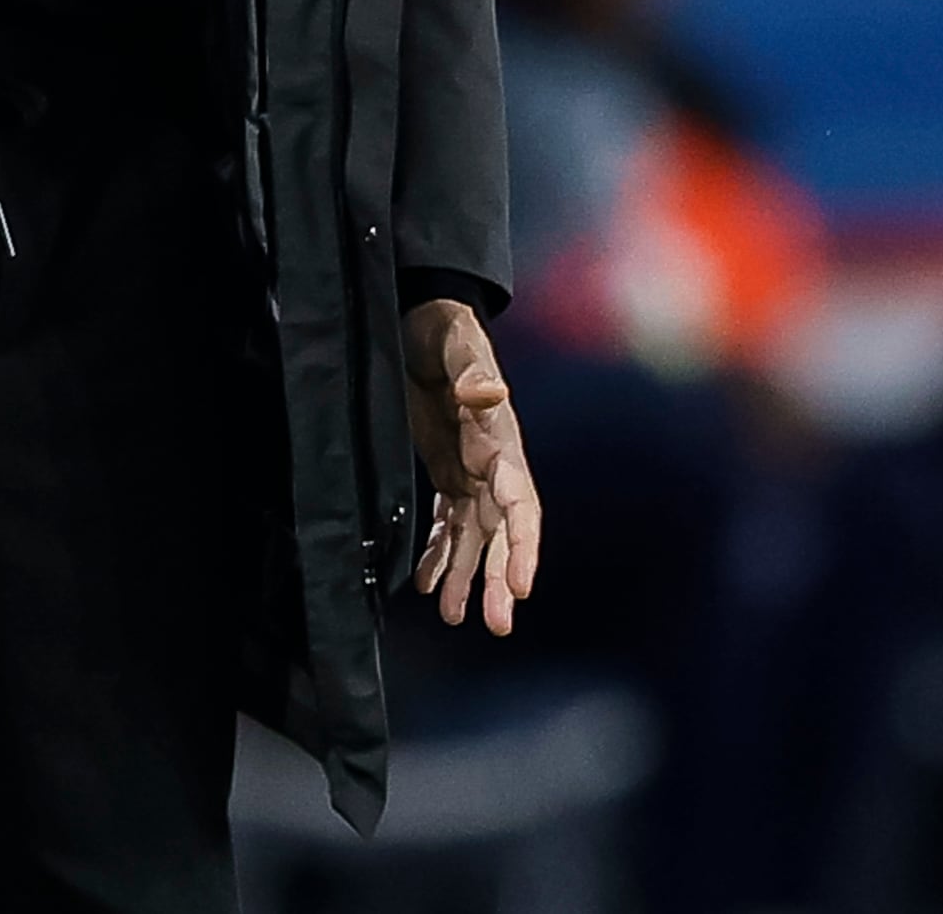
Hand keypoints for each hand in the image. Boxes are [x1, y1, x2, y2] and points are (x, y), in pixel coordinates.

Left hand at [403, 296, 540, 634]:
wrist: (421, 316)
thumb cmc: (443, 327)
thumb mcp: (457, 343)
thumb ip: (473, 370)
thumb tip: (490, 394)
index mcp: (501, 442)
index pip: (520, 505)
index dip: (521, 547)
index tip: (520, 587)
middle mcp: (492, 464)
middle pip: (501, 533)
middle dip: (499, 578)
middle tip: (495, 624)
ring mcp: (470, 469)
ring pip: (476, 536)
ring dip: (468, 576)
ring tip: (455, 617)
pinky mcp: (447, 468)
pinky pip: (449, 521)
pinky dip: (441, 554)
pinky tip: (429, 585)